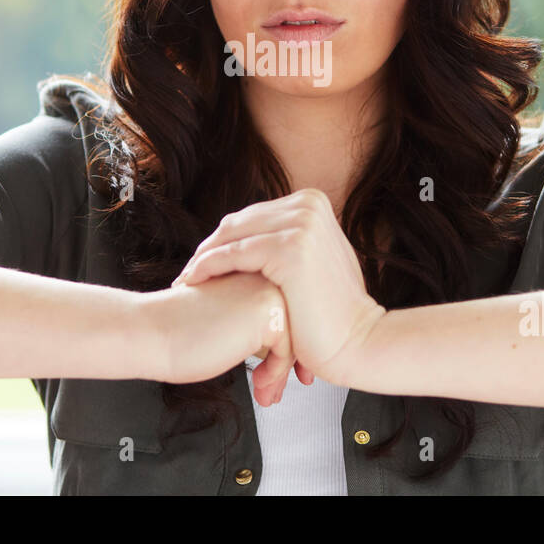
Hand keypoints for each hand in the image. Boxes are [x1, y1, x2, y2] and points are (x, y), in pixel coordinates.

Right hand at [143, 271, 296, 405]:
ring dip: (283, 372)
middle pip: (300, 323)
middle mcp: (265, 273)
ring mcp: (268, 288)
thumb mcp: (230, 320)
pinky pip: (289, 350)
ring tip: (267, 391)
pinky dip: (276, 374)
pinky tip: (259, 386)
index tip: (286, 371)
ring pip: (299, 337)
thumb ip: (258, 322)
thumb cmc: (181, 330)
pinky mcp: (266, 310)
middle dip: (291, 362)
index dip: (291, 346)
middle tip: (281, 385)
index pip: (291, 310)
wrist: (153, 331)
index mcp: (254, 269)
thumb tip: (293, 350)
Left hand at [171, 188, 385, 387]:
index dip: (225, 239)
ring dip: (202, 258)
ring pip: (231, 235)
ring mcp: (300, 224)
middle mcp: (307, 206)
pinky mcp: (288, 247)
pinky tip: (192, 282)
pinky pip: (232, 254)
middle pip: (239, 221)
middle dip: (210, 247)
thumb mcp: (318, 260)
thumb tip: (263, 235)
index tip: (203, 261)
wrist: (359, 341)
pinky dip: (207, 267)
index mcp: (313, 202)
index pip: (253, 216)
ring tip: (185, 279)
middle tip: (187, 272)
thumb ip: (294, 240)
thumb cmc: (335, 313)